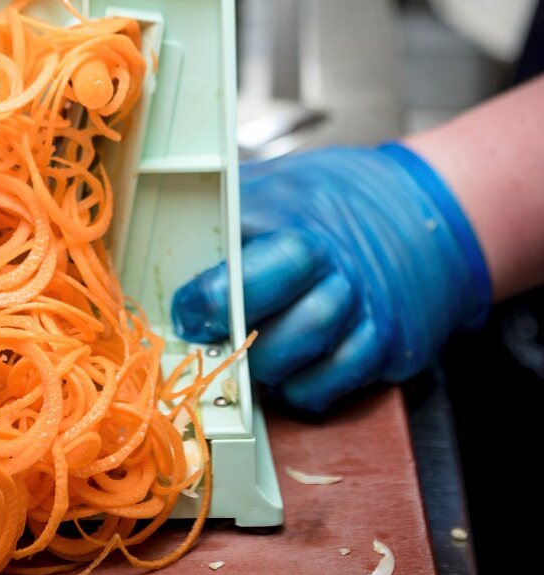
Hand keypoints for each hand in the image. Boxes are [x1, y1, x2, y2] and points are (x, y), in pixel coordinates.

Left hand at [171, 144, 491, 410]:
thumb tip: (154, 249)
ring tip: (254, 352)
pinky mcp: (386, 342)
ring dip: (266, 363)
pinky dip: (303, 388)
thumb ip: (225, 215)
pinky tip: (294, 369)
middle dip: (234, 327)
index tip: (186, 312)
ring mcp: (362, 302)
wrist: (421, 212)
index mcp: (292, 213)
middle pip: (274, 301)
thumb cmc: (327, 203)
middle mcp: (331, 257)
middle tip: (213, 336)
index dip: (206, 295)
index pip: (241, 257)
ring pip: (302, 348)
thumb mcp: (273, 186)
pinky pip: (332, 385)